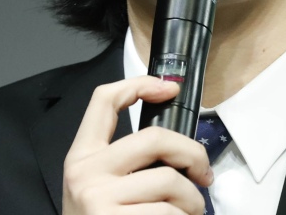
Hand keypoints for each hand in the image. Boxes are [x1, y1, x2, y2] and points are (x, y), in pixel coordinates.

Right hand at [63, 76, 210, 213]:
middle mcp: (85, 173)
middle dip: (192, 153)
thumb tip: (179, 146)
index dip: (140, 84)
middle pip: (154, 137)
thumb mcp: (99, 188)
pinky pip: (169, 213)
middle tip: (204, 173)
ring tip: (191, 212)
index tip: (171, 89)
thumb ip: (126, 162)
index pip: (104, 100)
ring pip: (170, 180)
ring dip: (193, 200)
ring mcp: (98, 200)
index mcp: (81, 155)